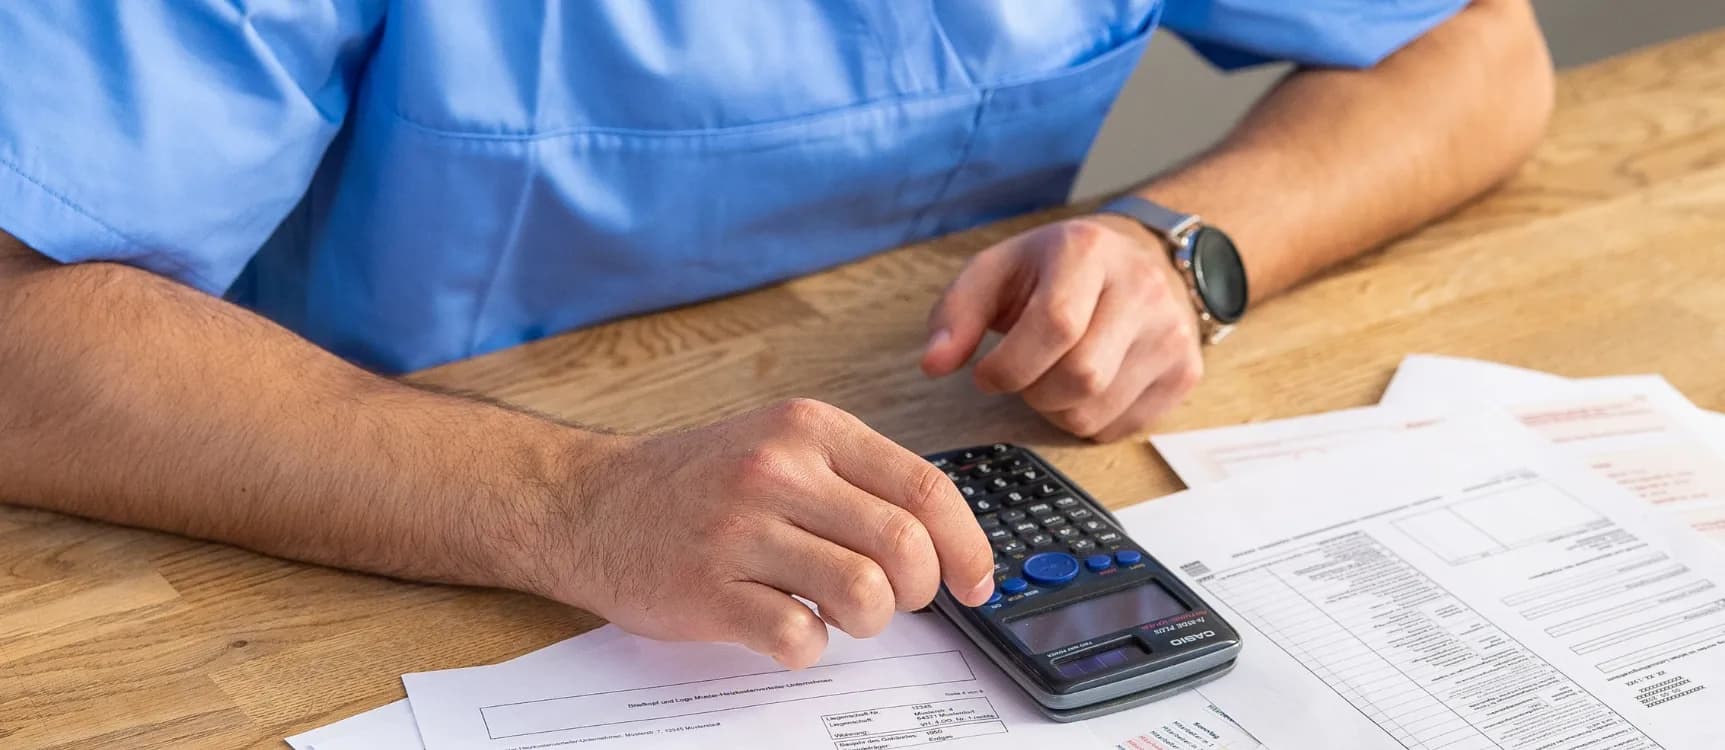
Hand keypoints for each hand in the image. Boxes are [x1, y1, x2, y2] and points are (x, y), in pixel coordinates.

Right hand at [524, 399, 994, 668]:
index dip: (967, 546)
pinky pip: (798, 638)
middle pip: (904, 545)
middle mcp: (777, 470)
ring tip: (831, 609)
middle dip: (918, 590)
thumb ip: (858, 480)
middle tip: (894, 599)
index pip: (925, 487)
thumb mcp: (781, 446)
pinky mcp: (707, 590)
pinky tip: (782, 625)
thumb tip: (945, 542)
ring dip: (864, 621)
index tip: (976, 582)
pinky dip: (806, 647)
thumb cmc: (698, 482)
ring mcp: (740, 530)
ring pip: (863, 595)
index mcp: (809, 429)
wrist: (587, 502)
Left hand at [922, 215, 1203, 441]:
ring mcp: (1172, 334)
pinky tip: (1088, 386)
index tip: (986, 373)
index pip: (1056, 326)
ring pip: (1098, 410)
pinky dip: (1091, 420)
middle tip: (1022, 376)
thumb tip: (933, 365)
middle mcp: (1142, 289)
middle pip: (1082, 377)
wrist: (1141, 258)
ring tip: (1054, 376)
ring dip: (1057, 410)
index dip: (1009, 366)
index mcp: (1089, 252)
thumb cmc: (1056, 269)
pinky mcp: (1186, 372)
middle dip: (1033, 392)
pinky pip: (1123, 427)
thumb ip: (957, 313)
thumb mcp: (998, 270)